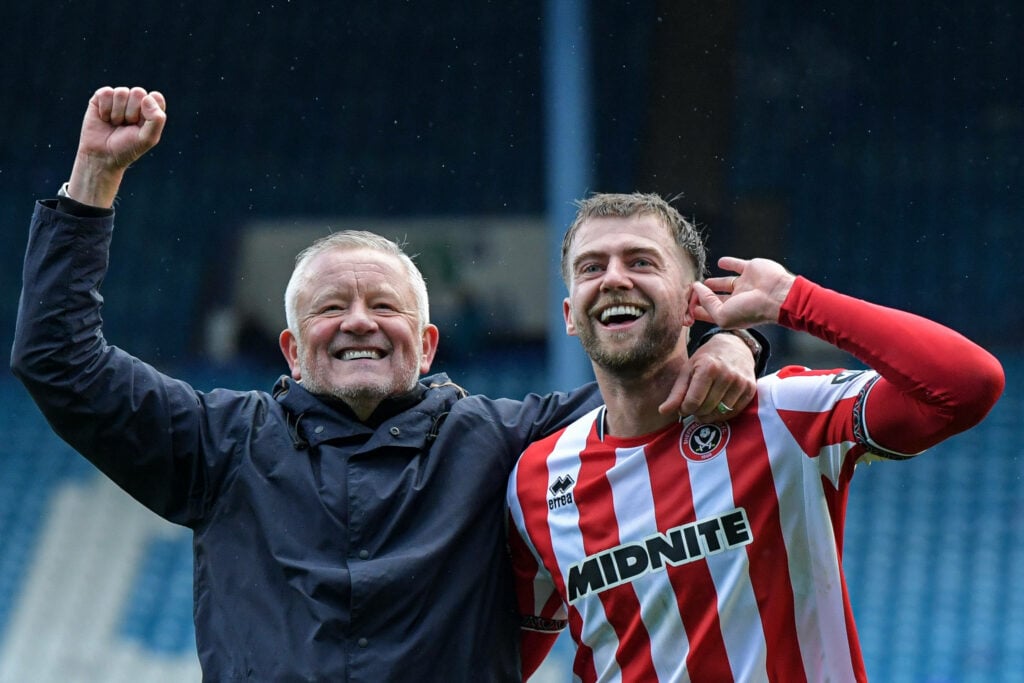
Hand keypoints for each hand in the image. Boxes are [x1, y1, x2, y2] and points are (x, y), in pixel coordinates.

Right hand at [66, 86, 166, 206]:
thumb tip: (146, 97)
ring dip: (117, 113)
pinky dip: (105, 109)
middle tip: (127, 125)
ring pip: (121, 92)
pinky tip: (104, 118)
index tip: (142, 125)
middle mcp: (135, 101)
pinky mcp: (101, 97)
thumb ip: (156, 119)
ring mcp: (119, 98)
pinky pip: (106, 93)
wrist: (103, 155)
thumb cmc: (128, 148)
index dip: (149, 110)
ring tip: (116, 123)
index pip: (156, 97)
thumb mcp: (148, 138)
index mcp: (150, 109)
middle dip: (132, 113)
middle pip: (138, 92)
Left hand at [658, 331, 756, 421]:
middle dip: (696, 412)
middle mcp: (727, 375)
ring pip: (720, 413)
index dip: (685, 409)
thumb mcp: (687, 370)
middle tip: (694, 406)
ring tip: (705, 406)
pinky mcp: (750, 389)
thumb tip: (662, 411)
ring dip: (710, 415)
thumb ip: (676, 393)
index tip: (684, 406)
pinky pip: (734, 412)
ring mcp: (741, 382)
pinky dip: (723, 414)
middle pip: (706, 409)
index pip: (693, 402)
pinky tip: (717, 407)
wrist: (734, 347)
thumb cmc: (706, 359)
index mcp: (708, 367)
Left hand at [691, 256, 795, 328]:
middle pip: (715, 299)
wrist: (777, 295)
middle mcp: (737, 300)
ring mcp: (744, 284)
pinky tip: (720, 262)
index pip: (708, 312)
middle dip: (702, 297)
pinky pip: (736, 265)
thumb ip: (706, 302)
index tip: (682, 307)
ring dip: (713, 283)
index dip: (695, 310)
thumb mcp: (722, 314)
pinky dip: (728, 263)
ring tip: (702, 282)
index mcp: (730, 313)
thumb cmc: (751, 310)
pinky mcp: (750, 269)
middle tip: (688, 293)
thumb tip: (696, 288)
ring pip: (724, 283)